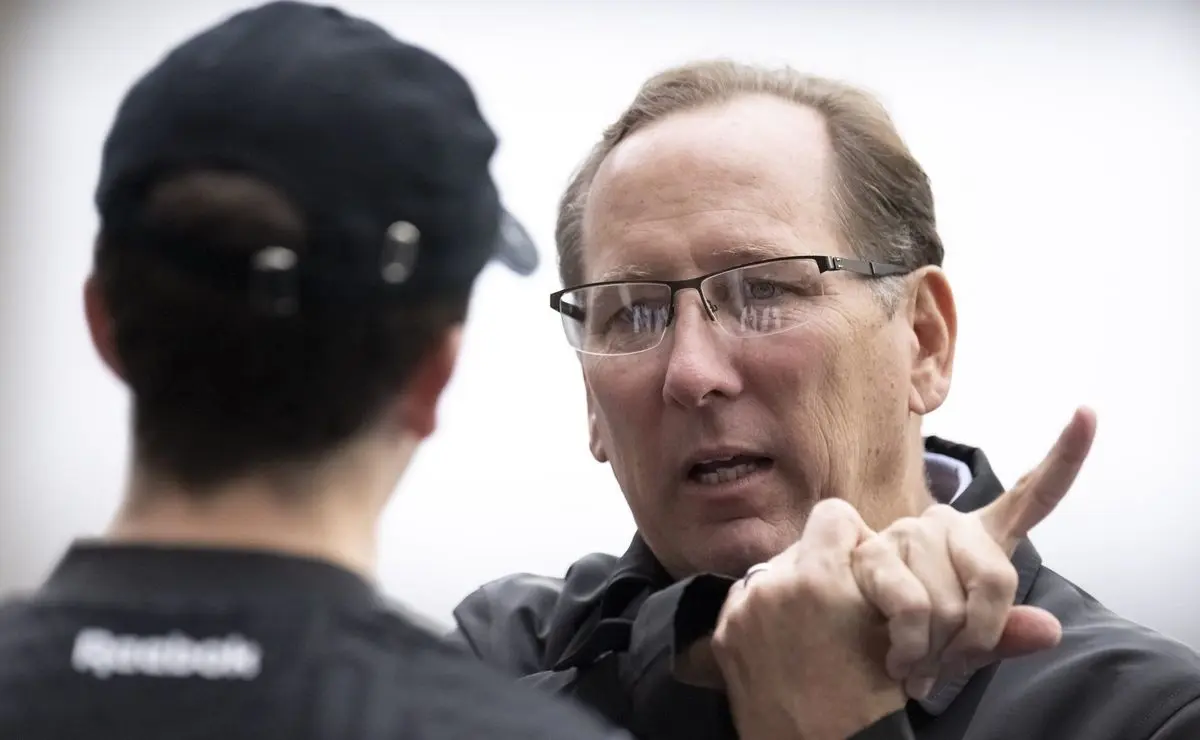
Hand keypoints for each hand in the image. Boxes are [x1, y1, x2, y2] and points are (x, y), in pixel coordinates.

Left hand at [705, 498, 905, 739]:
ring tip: (810, 631)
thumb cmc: (868, 700)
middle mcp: (771, 584)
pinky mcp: (722, 634)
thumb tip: (863, 546)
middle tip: (838, 607)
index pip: (833, 515)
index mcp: (818, 577)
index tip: (859, 567)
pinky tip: (784, 646)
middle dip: (822, 568)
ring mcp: (740, 610)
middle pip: (800, 546)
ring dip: (792, 590)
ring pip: (772, 573)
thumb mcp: (890, 628)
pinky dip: (765, 616)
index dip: (852, 537)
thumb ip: (871, 575)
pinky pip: (747, 603)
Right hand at [850, 407, 1096, 698]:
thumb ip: (1007, 636)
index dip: (1064, 456)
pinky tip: (898, 656)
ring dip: (938, 649)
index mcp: (983, 539)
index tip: (1087, 413)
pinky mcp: (873, 550)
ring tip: (916, 657)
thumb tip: (1050, 630)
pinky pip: (913, 606)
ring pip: (952, 603)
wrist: (848, 637)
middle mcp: (948, 523)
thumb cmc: (918, 638)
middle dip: (979, 634)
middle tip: (950, 663)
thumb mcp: (969, 645)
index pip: (1034, 495)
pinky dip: (912, 646)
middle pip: (998, 577)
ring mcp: (910, 532)